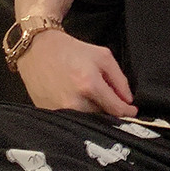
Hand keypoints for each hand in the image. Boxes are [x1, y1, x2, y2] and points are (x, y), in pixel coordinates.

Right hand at [16, 28, 137, 117]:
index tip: (132, 110)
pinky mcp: (48, 114)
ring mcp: (59, 110)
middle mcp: (74, 102)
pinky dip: (77, 113)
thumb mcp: (103, 56)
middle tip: (107, 99)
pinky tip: (74, 98)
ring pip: (87, 121)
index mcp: (89, 85)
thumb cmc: (72, 51)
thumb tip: (128, 101)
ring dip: (93, 113)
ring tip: (88, 96)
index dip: (127, 111)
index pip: (116, 109)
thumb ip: (120, 80)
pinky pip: (71, 119)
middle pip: (102, 118)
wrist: (37, 49)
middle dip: (108, 110)